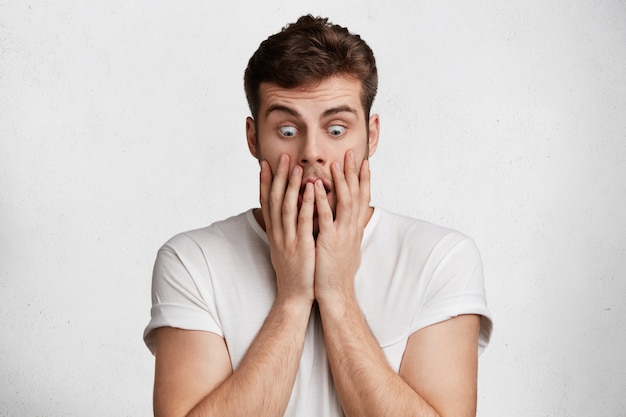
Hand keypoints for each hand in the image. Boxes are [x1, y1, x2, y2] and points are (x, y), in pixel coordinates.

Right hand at [260, 154, 315, 303]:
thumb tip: (284, 215)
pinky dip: (307, 204)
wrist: (294, 296)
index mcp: (274, 233)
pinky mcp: (302, 246)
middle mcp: (278, 233)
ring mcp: (289, 239)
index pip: (266, 202)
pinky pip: (304, 221)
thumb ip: (284, 230)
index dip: (265, 183)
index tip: (265, 165)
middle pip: (275, 200)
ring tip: (296, 167)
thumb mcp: (284, 248)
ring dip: (291, 186)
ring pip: (288, 207)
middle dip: (278, 177)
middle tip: (282, 157)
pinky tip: (311, 190)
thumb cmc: (293, 272)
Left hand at [313, 150, 370, 304]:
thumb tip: (348, 218)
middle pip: (357, 194)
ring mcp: (342, 234)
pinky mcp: (329, 242)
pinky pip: (326, 217)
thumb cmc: (336, 271)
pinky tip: (316, 186)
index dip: (364, 179)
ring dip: (340, 181)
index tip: (363, 162)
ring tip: (335, 162)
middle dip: (354, 173)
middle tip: (352, 153)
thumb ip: (346, 229)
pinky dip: (321, 201)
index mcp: (354, 228)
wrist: (335, 293)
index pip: (362, 198)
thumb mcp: (346, 246)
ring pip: (345, 202)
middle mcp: (352, 228)